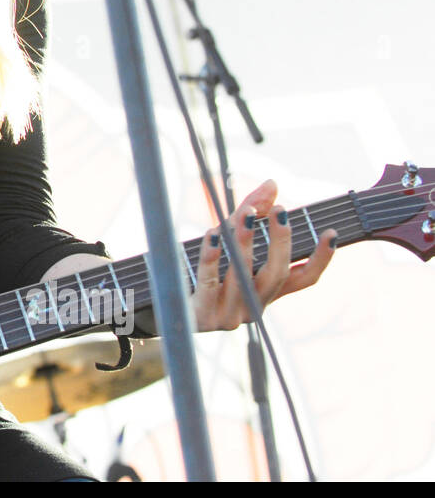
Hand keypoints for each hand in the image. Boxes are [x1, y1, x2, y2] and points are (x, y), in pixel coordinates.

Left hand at [193, 178, 336, 331]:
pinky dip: (212, 255)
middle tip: (280, 210)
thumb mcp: (229, 244)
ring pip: (243, 276)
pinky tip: (213, 234)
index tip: (332, 232)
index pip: (304, 279)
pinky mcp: (204, 314)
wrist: (166, 313)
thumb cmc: (204, 275)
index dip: (321, 259)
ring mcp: (230, 313)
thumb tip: (272, 183)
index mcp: (266, 293)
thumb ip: (251, 213)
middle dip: (280, 241)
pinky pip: (209, 280)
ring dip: (244, 242)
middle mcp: (253, 306)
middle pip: (277, 275)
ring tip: (244, 214)